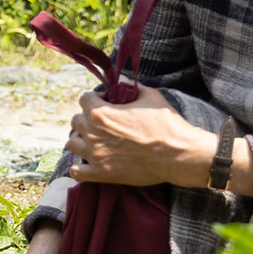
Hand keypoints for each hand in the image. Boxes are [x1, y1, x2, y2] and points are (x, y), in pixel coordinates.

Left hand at [66, 82, 213, 187]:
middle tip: (103, 124)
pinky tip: (91, 163)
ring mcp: (95, 155)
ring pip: (72, 144)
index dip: (95, 99)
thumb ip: (130, 86)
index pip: (83, 99)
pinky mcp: (102, 174)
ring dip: (81, 141)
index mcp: (101, 113)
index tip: (106, 104)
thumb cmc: (167, 124)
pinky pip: (76, 172)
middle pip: (76, 121)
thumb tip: (121, 78)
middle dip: (87, 119)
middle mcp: (93, 133)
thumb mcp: (150, 97)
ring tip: (96, 142)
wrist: (180, 155)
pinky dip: (80, 168)